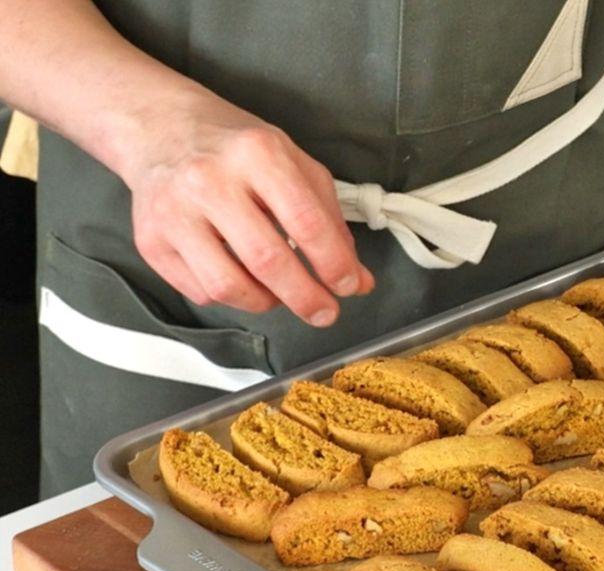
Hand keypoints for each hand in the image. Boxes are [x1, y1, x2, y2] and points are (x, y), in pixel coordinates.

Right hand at [118, 89, 372, 324]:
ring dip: (266, 303)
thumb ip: (330, 221)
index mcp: (257, 153)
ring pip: (228, 286)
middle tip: (325, 313)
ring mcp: (173, 211)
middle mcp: (209, 180)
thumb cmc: (238, 150)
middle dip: (306, 297)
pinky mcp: (150, 240)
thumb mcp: (294, 165)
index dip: (334, 264)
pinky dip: (231, 296)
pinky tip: (240, 276)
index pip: (306, 222)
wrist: (160, 128)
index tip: (348, 286)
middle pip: (267, 261)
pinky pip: (200, 291)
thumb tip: (357, 280)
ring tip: (280, 294)